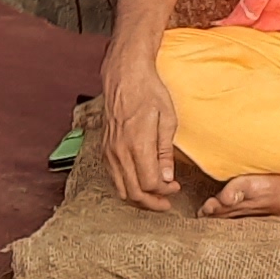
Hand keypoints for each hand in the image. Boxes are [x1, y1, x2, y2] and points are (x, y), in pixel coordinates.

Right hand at [101, 47, 183, 210]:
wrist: (125, 75)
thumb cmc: (149, 92)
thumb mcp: (168, 119)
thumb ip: (165, 152)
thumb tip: (166, 177)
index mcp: (138, 144)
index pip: (150, 184)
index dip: (164, 192)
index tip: (175, 187)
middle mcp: (119, 151)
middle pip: (133, 192)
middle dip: (152, 203)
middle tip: (166, 202)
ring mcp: (109, 150)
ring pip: (120, 188)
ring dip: (138, 198)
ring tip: (154, 197)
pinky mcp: (104, 148)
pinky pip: (112, 177)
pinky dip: (126, 186)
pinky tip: (138, 183)